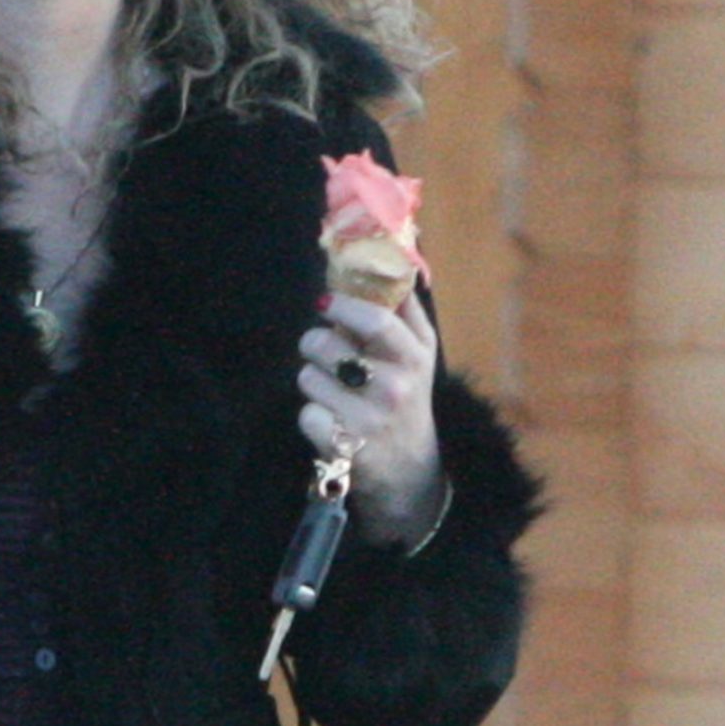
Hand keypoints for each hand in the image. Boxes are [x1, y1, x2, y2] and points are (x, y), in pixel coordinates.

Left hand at [297, 287, 445, 543]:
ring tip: (334, 392)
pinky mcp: (344, 447)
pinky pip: (304, 413)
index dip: (341, 307)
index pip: (373, 319)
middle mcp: (395, 387)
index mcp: (414, 357)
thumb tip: (394, 252)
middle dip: (315, 344)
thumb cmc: (407, 400)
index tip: (326, 304)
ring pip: (308, 377)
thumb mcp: (420, 355)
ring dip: (312, 381)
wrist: (410, 473)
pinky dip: (310, 416)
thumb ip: (405, 308)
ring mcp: (369, 419)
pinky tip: (330, 421)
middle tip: (326, 354)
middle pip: (326, 344)